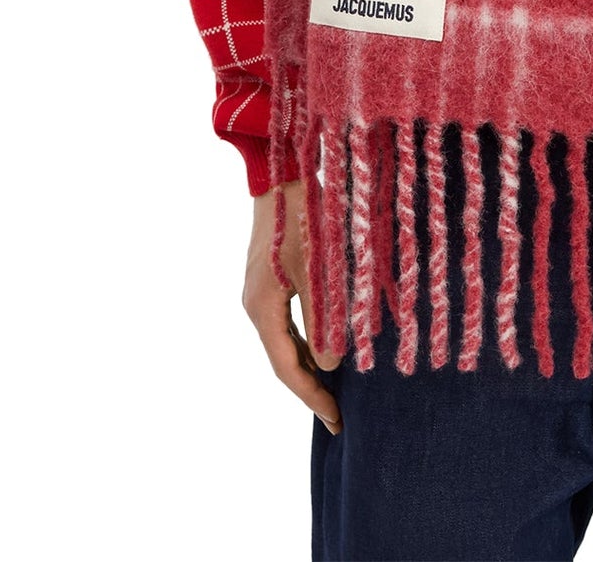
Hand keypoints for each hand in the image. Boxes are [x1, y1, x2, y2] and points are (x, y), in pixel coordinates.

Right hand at [242, 180, 342, 432]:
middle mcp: (256, 306)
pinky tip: (324, 349)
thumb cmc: (304, 218)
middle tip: (337, 416)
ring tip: (333, 391)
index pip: (287, 368)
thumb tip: (333, 365)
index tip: (335, 420)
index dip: (312, 397)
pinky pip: (286, 322)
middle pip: (283, 360)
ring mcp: (260, 292)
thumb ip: (324, 319)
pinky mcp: (269, 279)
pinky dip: (306, 342)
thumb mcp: (318, 270)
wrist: (282, 173)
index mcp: (263, 309)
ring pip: (284, 342)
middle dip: (310, 389)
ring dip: (309, 366)